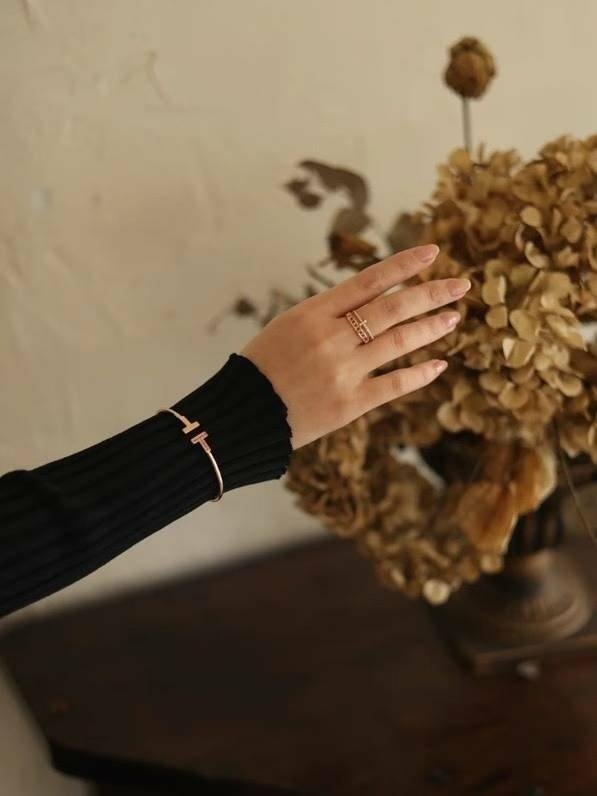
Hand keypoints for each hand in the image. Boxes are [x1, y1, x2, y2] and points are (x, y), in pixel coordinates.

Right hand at [241, 244, 469, 448]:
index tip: (433, 253)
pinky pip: (394, 384)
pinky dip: (420, 374)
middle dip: (431, 293)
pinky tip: (439, 365)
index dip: (404, 265)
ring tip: (454, 318)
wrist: (242, 416)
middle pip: (393, 308)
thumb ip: (327, 315)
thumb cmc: (261, 369)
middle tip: (461, 285)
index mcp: (313, 313)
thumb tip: (370, 303)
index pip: (369, 280)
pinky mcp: (349, 403)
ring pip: (399, 342)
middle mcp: (331, 337)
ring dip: (431, 328)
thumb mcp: (287, 327)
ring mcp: (343, 371)